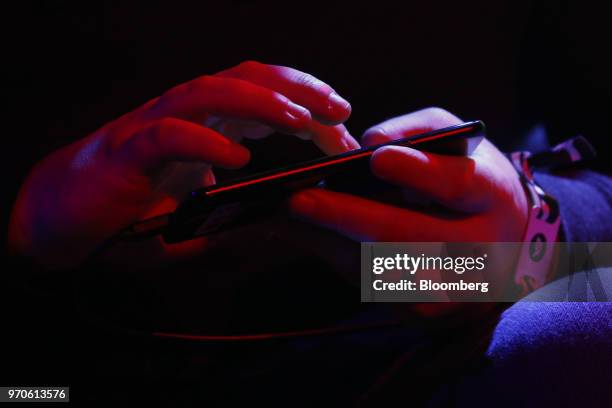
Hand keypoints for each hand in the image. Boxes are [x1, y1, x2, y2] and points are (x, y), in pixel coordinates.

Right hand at [9, 61, 358, 268]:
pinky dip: (205, 142)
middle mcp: (184, 114)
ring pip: (211, 93)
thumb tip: (286, 215)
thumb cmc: (134, 210)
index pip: (264, 95)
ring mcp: (153, 126)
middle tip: (340, 110)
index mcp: (206, 123)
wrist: (61, 217)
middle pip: (247, 79)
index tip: (344, 126)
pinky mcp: (127, 151)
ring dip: (261, 103)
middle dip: (298, 89)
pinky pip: (168, 135)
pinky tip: (235, 158)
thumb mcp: (201, 209)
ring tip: (301, 122)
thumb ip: (239, 207)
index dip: (307, 104)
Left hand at [289, 108, 527, 314]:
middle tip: (300, 200)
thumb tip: (370, 142)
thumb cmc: (471, 183)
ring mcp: (450, 288)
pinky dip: (330, 257)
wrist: (503, 245)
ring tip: (286, 217)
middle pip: (407, 236)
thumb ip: (420, 131)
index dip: (417, 173)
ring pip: (378, 267)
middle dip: (348, 216)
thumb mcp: (460, 144)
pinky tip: (303, 235)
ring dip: (326, 240)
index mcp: (491, 197)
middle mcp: (477, 250)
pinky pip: (367, 284)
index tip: (377, 159)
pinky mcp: (423, 310)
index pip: (456, 185)